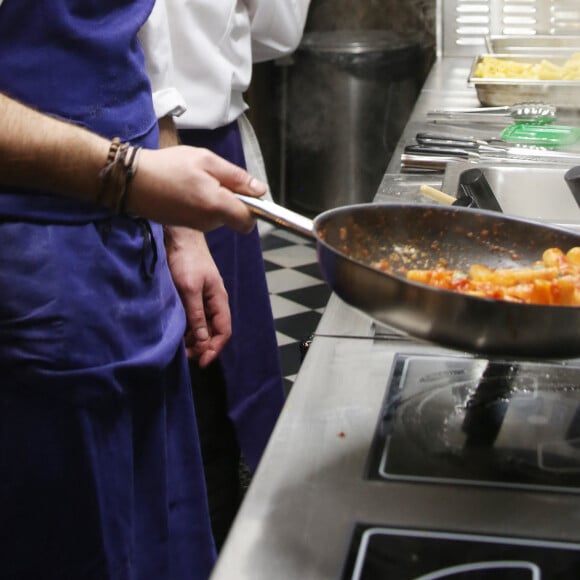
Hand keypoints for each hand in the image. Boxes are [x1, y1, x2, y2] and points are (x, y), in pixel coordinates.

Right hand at [131, 146, 265, 232]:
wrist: (132, 181)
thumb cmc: (169, 166)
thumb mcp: (206, 160)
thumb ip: (236, 177)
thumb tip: (260, 191)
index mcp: (217, 205)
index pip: (249, 220)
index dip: (253, 206)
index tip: (243, 190)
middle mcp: (209, 222)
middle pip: (235, 216)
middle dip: (231, 199)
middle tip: (210, 177)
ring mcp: (197, 227)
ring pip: (220, 216)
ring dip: (215, 200)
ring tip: (195, 181)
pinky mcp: (187, 226)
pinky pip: (206, 217)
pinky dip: (202, 205)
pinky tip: (186, 191)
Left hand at [164, 225, 230, 366]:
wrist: (178, 236)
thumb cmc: (186, 258)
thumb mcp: (190, 289)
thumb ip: (196, 314)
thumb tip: (202, 340)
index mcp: (219, 299)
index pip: (224, 331)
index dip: (215, 348)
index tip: (201, 361)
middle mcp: (213, 301)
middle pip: (213, 331)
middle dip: (202, 346)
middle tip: (185, 356)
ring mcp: (202, 297)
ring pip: (202, 325)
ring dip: (193, 338)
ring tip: (179, 346)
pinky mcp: (190, 294)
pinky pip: (192, 316)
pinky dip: (186, 327)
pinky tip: (176, 331)